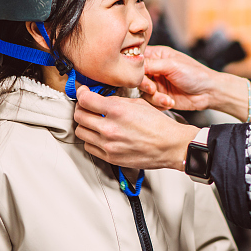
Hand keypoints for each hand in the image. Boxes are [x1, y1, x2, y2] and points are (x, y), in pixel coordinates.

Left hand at [74, 86, 197, 169]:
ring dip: (85, 125)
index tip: (83, 93)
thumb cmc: (159, 126)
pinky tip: (100, 135)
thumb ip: (116, 101)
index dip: (81, 93)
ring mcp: (108, 145)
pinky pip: (89, 147)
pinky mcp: (110, 157)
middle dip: (81, 108)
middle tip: (87, 107)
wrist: (170, 146)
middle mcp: (110, 129)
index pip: (85, 100)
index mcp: (117, 111)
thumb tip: (101, 100)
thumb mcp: (138, 104)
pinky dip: (91, 140)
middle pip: (79, 116)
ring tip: (93, 122)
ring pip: (81, 132)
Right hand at [139, 45, 224, 110]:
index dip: (134, 67)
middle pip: (136, 77)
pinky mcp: (159, 97)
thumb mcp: (172, 65)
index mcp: (157, 55)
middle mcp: (154, 69)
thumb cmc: (195, 74)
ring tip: (166, 98)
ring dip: (154, 97)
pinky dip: (159, 104)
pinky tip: (170, 102)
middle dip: (144, 85)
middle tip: (152, 88)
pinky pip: (150, 102)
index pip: (136, 58)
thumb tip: (133, 64)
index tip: (137, 74)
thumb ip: (151, 64)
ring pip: (142, 92)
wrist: (209, 93)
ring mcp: (156, 84)